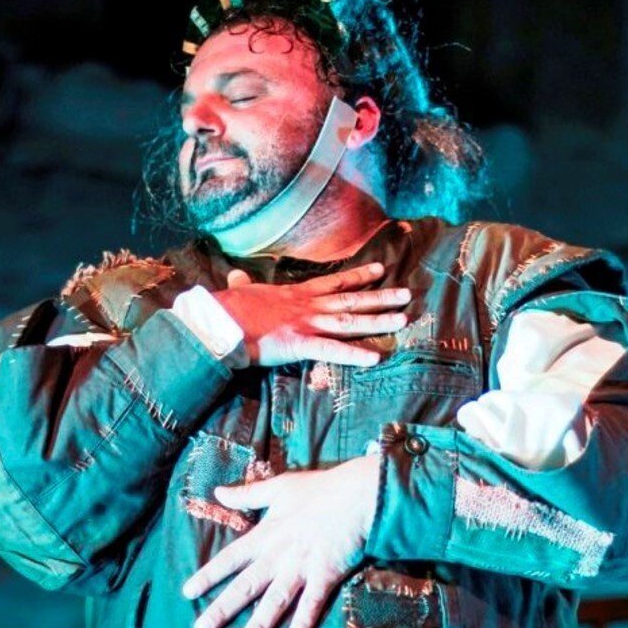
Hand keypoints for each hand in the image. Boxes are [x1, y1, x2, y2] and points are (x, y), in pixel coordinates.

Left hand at [180, 452, 380, 627]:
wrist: (358, 495)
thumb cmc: (320, 489)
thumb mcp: (279, 487)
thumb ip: (247, 494)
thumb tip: (218, 492)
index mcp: (266, 534)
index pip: (230, 558)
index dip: (208, 575)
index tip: (188, 593)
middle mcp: (279, 555)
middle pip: (246, 585)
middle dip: (222, 608)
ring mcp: (302, 567)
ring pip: (275, 601)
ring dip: (258, 625)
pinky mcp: (326, 575)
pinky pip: (312, 604)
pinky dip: (302, 623)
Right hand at [213, 262, 410, 367]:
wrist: (220, 320)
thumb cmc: (228, 307)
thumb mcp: (241, 291)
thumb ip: (245, 284)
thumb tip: (236, 276)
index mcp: (296, 293)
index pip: (334, 282)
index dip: (359, 276)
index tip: (380, 270)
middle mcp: (307, 305)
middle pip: (351, 299)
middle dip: (380, 297)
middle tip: (407, 294)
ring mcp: (306, 324)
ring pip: (349, 321)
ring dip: (377, 320)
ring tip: (403, 319)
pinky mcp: (299, 344)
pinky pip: (332, 350)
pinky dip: (354, 354)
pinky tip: (375, 358)